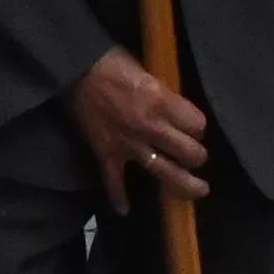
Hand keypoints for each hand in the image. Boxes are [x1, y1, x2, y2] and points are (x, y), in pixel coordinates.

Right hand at [66, 48, 210, 209]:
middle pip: (189, 152)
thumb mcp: (147, 72)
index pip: (197, 124)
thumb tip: (178, 110)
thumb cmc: (112, 63)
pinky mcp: (106, 153)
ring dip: (185, 184)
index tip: (196, 126)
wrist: (73, 69)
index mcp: (161, 102)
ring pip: (164, 172)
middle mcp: (150, 126)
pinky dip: (118, 197)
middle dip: (197, 156)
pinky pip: (114, 181)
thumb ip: (164, 95)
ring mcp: (128, 144)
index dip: (199, 126)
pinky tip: (124, 210)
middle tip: (197, 156)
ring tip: (199, 190)